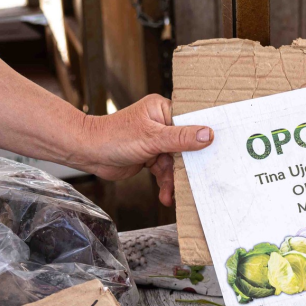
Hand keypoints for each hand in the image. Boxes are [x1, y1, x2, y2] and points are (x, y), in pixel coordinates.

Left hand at [73, 94, 213, 205]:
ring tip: (174, 194)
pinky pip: (165, 170)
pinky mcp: (150, 156)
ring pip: (175, 161)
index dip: (203, 135)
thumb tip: (208, 134)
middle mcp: (161, 123)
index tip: (216, 149)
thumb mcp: (152, 138)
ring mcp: (156, 140)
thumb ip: (181, 138)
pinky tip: (166, 196)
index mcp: (162, 109)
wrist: (89, 153)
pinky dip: (166, 183)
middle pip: (186, 145)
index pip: (190, 121)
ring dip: (174, 179)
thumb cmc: (114, 137)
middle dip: (187, 165)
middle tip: (196, 180)